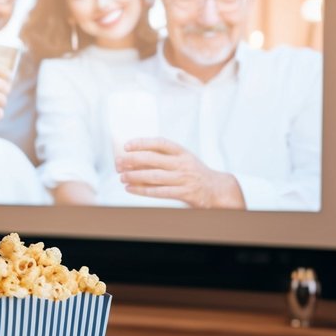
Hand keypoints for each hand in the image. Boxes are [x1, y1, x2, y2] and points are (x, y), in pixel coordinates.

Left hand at [117, 138, 245, 208]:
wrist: (217, 189)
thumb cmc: (195, 172)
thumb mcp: (184, 158)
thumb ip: (165, 156)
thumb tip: (136, 156)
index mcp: (182, 152)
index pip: (160, 143)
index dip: (142, 142)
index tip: (127, 145)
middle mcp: (182, 163)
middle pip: (153, 159)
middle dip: (132, 160)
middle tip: (118, 163)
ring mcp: (183, 179)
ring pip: (154, 176)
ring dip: (134, 176)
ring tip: (121, 177)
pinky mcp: (184, 193)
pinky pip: (159, 192)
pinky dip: (142, 190)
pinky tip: (130, 188)